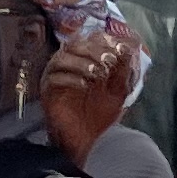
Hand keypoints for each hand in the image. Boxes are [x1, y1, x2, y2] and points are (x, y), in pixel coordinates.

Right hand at [39, 25, 142, 154]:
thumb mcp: (119, 91)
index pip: (91, 38)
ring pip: (61, 58)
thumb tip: (129, 49)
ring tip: (97, 74)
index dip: (105, 40)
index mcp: (87, 60)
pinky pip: (53, 78)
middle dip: (94, 50)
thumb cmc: (102, 113)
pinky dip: (70, 79)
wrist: (87, 139)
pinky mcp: (47, 91)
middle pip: (75, 44)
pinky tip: (84, 86)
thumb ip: (123, 71)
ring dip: (81, 63)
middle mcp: (69, 64)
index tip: (120, 49)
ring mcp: (56, 76)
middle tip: (109, 61)